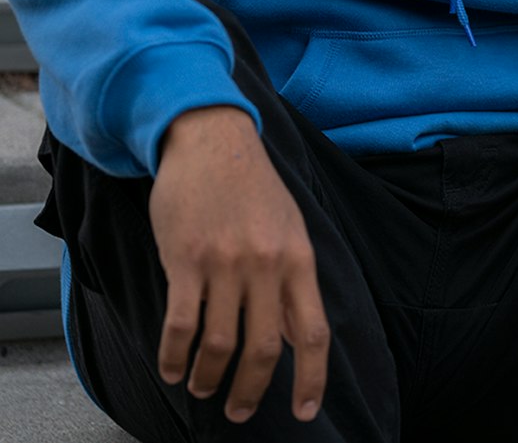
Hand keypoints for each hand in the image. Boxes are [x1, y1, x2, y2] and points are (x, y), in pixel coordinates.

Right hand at [149, 106, 329, 424]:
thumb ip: (293, 281)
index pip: (312, 332)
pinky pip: (180, 324)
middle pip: (264, 349)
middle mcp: (266, 263)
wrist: (213, 140)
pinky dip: (175, 356)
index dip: (311, 378)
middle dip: (250, 391)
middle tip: (238, 410)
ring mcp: (225, 262)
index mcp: (299, 258)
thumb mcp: (290, 227)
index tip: (305, 410)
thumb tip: (293, 338)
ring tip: (201, 386)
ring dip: (208, 376)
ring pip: (220, 343)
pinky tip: (172, 369)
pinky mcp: (186, 259)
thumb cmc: (253, 186)